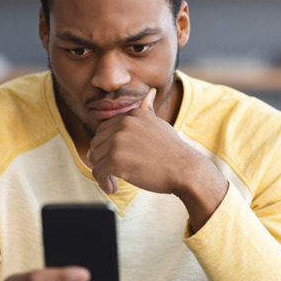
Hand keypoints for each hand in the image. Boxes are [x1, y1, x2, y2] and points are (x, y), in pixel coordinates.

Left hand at [87, 87, 228, 230]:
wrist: (185, 170)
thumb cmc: (172, 151)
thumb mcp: (159, 124)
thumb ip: (148, 110)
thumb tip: (150, 92)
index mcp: (132, 114)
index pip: (104, 129)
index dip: (107, 147)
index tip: (117, 159)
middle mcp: (123, 123)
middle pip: (96, 143)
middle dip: (103, 159)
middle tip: (114, 172)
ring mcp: (118, 140)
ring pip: (95, 158)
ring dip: (103, 172)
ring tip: (114, 182)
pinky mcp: (115, 159)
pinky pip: (98, 173)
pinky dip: (103, 183)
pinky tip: (113, 188)